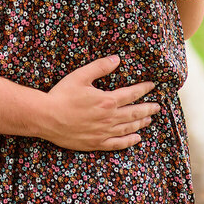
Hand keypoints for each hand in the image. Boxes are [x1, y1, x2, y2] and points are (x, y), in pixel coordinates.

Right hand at [40, 55, 159, 150]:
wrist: (47, 118)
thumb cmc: (62, 95)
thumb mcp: (80, 76)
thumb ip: (99, 67)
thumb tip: (117, 59)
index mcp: (106, 100)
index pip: (131, 94)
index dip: (143, 89)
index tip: (152, 86)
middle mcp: (109, 118)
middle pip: (134, 113)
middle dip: (147, 108)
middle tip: (157, 106)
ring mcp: (103, 132)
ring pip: (128, 128)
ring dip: (141, 123)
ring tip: (149, 119)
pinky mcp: (96, 143)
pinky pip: (118, 144)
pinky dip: (129, 141)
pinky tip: (136, 138)